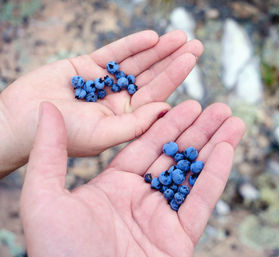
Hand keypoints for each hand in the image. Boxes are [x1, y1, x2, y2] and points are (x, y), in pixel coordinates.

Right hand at [0, 30, 202, 175]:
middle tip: (195, 45)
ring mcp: (106, 83)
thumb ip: (134, 124)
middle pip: (152, 78)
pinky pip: (114, 54)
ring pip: (137, 64)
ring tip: (179, 37)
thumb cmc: (60, 136)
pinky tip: (151, 37)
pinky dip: (131, 45)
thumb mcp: (102, 135)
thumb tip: (166, 108)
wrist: (20, 123)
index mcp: (127, 120)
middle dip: (172, 60)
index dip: (174, 78)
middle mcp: (120, 101)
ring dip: (157, 50)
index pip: (156, 97)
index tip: (191, 61)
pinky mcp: (88, 67)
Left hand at [20, 101, 244, 256]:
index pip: (146, 147)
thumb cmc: (61, 255)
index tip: (189, 104)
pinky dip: (215, 176)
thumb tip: (47, 110)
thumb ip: (50, 154)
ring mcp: (162, 220)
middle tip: (219, 108)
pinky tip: (228, 150)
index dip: (169, 125)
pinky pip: (201, 202)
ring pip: (193, 175)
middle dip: (199, 131)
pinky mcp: (180, 240)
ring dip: (214, 147)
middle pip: (175, 157)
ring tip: (233, 122)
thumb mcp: (45, 199)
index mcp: (113, 187)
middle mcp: (140, 200)